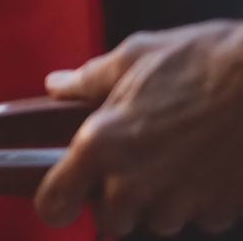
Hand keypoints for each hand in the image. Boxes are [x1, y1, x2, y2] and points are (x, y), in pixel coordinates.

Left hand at [37, 21, 242, 235]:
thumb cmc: (203, 60)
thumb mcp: (135, 56)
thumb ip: (88, 80)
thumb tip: (57, 85)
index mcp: (103, 144)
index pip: (56, 204)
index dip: (56, 201)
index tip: (64, 192)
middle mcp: (136, 182)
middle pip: (110, 220)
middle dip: (115, 198)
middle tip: (131, 159)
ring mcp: (181, 201)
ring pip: (156, 220)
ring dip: (159, 198)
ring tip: (175, 153)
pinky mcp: (220, 211)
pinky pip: (198, 217)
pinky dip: (198, 199)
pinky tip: (207, 162)